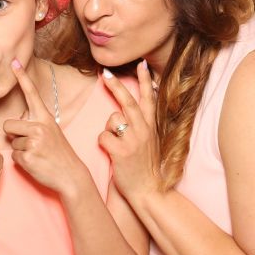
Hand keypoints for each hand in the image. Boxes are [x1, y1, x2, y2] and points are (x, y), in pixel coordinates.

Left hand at [3, 59, 88, 197]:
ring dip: (19, 149)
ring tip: (35, 154)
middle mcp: (39, 126)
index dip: (21, 77)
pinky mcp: (28, 157)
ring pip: (11, 142)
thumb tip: (15, 123)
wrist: (71, 175)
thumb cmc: (58, 153)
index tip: (13, 62)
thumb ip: (34, 123)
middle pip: (8, 124)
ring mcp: (33, 142)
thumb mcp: (51, 132)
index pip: (31, 93)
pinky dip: (21, 161)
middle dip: (13, 135)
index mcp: (45, 117)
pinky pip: (13, 156)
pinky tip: (34, 162)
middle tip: (29, 143)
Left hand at [99, 61, 161, 202]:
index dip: (144, 80)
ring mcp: (134, 140)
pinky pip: (103, 137)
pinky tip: (112, 155)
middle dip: (116, 85)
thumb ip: (141, 124)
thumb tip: (128, 108)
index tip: (141, 64)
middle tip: (105, 73)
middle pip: (128, 101)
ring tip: (116, 144)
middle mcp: (144, 130)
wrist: (148, 190)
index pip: (148, 98)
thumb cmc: (144, 166)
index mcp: (151, 126)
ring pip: (112, 119)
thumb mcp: (149, 141)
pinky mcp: (122, 152)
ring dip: (108, 129)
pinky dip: (103, 144)